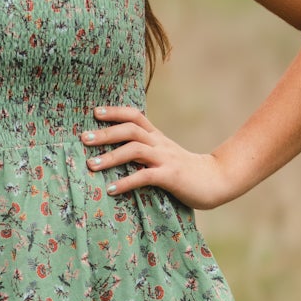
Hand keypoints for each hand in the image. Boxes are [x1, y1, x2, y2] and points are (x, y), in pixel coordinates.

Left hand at [82, 105, 231, 209]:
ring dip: (110, 157)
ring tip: (91, 165)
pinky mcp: (170, 176)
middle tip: (83, 138)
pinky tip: (111, 189)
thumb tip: (117, 155)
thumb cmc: (186, 172)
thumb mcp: (164, 156)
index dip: (115, 111)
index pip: (135, 116)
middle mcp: (160, 144)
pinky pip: (145, 176)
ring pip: (135, 150)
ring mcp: (165, 159)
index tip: (95, 112)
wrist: (217, 180)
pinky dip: (126, 182)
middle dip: (105, 133)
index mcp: (157, 137)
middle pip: (130, 129)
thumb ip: (145, 153)